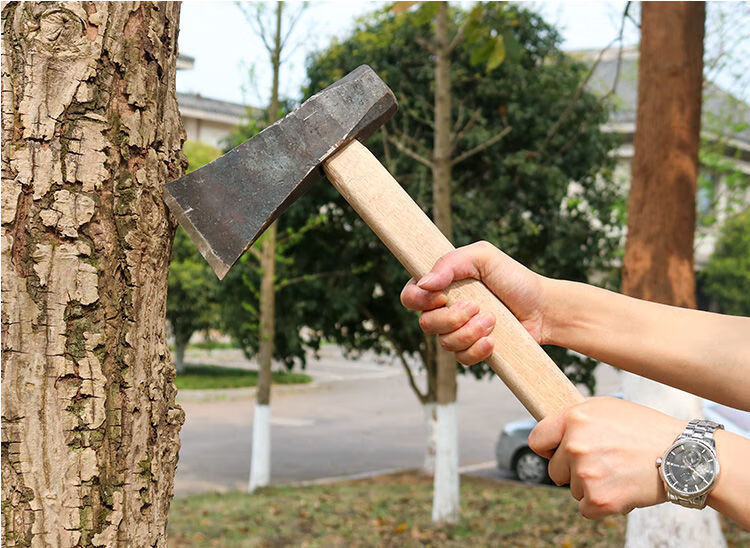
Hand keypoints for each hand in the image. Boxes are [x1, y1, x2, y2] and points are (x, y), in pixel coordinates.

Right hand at [400, 241, 547, 364]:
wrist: (543, 308)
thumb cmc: (514, 279)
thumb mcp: (484, 257)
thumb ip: (451, 263)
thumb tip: (424, 283)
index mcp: (442, 285)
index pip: (410, 296)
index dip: (419, 300)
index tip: (442, 296)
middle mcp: (445, 309)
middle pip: (425, 324)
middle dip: (452, 318)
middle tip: (477, 307)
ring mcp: (458, 331)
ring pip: (444, 343)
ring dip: (470, 332)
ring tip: (492, 320)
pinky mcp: (472, 350)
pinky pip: (460, 359)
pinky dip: (477, 350)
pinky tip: (493, 340)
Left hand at [528, 397, 685, 518]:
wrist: (684, 456)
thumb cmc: (645, 429)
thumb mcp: (608, 408)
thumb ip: (577, 418)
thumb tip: (552, 429)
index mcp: (575, 418)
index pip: (537, 440)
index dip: (548, 448)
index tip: (557, 452)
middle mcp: (576, 444)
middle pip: (554, 469)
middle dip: (573, 470)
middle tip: (604, 463)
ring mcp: (586, 473)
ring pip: (573, 489)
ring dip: (592, 486)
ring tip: (620, 471)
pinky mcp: (599, 499)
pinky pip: (586, 509)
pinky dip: (601, 505)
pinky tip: (622, 489)